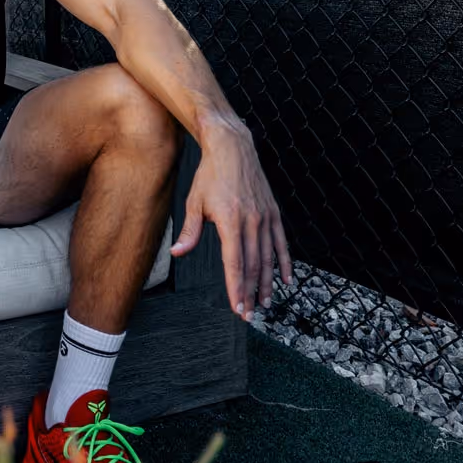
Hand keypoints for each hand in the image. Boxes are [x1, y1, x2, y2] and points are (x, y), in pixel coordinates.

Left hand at [169, 119, 292, 318]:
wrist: (232, 149)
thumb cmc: (209, 175)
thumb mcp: (194, 202)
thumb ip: (190, 232)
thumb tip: (177, 253)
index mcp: (230, 221)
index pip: (234, 263)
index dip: (236, 287)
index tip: (237, 307)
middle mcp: (252, 222)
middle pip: (253, 265)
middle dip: (251, 292)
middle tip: (250, 314)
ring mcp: (265, 217)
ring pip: (269, 257)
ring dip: (268, 283)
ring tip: (266, 303)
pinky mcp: (274, 212)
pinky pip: (281, 243)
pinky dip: (284, 263)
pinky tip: (285, 279)